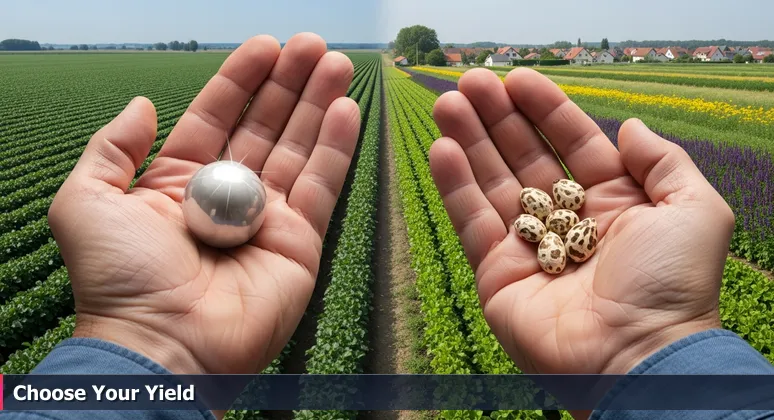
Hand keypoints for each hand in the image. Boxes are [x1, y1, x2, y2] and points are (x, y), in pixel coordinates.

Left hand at [48, 33, 359, 375]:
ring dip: (319, 105)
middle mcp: (227, 196)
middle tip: (310, 44)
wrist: (161, 345)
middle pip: (266, 127)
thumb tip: (143, 104)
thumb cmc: (118, 279)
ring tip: (335, 62)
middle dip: (288, 84)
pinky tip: (346, 109)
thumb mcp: (86, 201)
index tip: (265, 45)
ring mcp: (267, 219)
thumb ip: (112, 147)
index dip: (241, 79)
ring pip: (299, 149)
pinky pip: (322, 187)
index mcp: (179, 183)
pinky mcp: (300, 243)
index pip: (218, 116)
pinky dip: (336, 148)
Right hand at [429, 68, 733, 375]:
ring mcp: (529, 247)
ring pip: (492, 183)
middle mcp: (568, 221)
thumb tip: (628, 126)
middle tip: (471, 82)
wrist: (636, 358)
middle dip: (498, 118)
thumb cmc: (672, 286)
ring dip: (469, 141)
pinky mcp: (497, 272)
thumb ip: (664, 161)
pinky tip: (442, 148)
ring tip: (448, 103)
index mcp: (614, 203)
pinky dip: (455, 185)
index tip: (517, 79)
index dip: (546, 109)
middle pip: (525, 158)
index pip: (573, 143)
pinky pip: (472, 222)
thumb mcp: (694, 210)